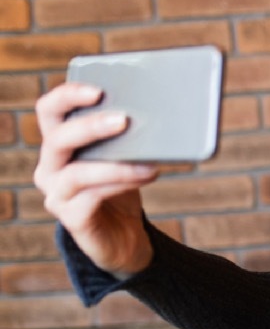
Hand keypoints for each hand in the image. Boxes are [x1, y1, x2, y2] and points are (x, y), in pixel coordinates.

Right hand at [33, 83, 158, 277]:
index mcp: (59, 144)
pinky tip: (146, 177)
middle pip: (58, 138)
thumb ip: (128, 136)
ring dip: (115, 164)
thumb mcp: (125, 158)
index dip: (68, 96)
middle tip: (124, 120)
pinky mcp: (72, 219)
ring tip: (150, 162)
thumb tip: (160, 108)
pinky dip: (120, 185)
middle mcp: (49, 167)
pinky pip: (92, 198)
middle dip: (91, 126)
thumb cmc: (123, 188)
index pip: (49, 110)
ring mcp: (57, 195)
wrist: (126, 238)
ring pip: (76, 173)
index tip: (98, 90)